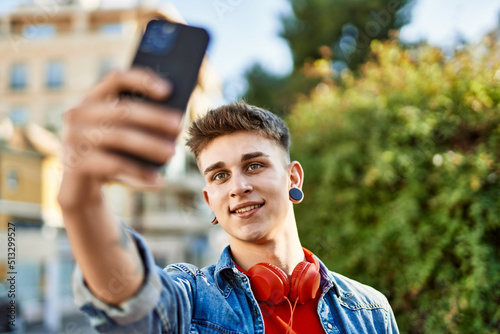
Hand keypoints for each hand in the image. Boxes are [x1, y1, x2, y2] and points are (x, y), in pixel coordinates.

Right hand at [58, 69, 182, 209]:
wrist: (80, 190)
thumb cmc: (109, 155)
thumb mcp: (121, 135)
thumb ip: (139, 122)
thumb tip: (174, 120)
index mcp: (92, 99)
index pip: (116, 79)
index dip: (142, 80)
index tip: (168, 90)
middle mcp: (78, 114)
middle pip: (122, 110)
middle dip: (154, 117)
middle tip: (179, 125)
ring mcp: (73, 138)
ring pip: (120, 137)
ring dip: (151, 145)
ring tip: (172, 153)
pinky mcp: (76, 163)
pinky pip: (115, 165)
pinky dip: (140, 173)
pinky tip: (159, 181)